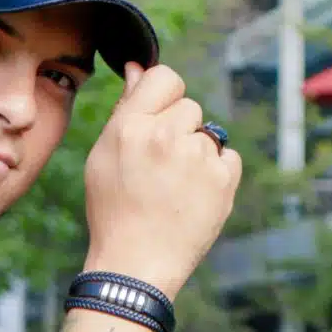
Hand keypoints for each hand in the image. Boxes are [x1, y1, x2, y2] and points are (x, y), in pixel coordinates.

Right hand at [83, 62, 241, 300]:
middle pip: (189, 106)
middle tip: (159, 167)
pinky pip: (228, 157)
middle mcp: (163, 136)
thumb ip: (125, 109)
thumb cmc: (113, 209)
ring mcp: (197, 157)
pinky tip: (193, 196)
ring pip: (208, 134)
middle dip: (179, 130)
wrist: (135, 263)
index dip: (164, 95)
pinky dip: (216, 173)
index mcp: (129, 127)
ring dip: (196, 154)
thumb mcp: (103, 157)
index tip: (159, 116)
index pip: (164, 76)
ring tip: (174, 188)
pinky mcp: (224, 179)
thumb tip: (137, 68)